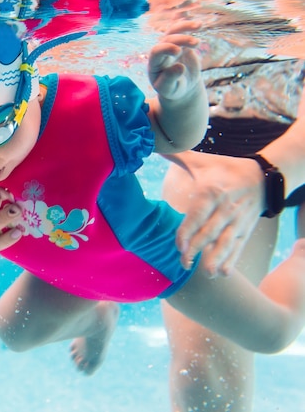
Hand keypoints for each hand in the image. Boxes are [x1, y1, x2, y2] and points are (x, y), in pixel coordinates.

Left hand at [148, 31, 201, 100]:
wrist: (181, 87)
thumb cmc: (172, 90)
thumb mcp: (169, 89)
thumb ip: (170, 79)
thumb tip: (180, 66)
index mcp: (154, 64)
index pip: (156, 52)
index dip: (166, 48)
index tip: (179, 51)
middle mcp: (160, 52)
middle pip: (167, 39)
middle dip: (181, 39)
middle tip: (196, 43)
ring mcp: (170, 45)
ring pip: (174, 31)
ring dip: (185, 27)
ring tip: (199, 26)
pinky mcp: (181, 43)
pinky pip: (182, 30)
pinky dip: (189, 25)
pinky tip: (200, 23)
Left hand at [167, 151, 265, 274]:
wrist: (264, 176)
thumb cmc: (225, 169)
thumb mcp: (203, 162)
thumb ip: (178, 156)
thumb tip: (154, 144)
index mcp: (212, 192)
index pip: (198, 214)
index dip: (188, 230)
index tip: (179, 245)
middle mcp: (226, 209)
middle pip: (211, 232)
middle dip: (197, 249)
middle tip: (183, 263)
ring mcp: (238, 222)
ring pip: (227, 243)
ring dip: (216, 259)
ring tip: (206, 274)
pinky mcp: (246, 231)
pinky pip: (239, 248)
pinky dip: (232, 261)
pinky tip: (222, 274)